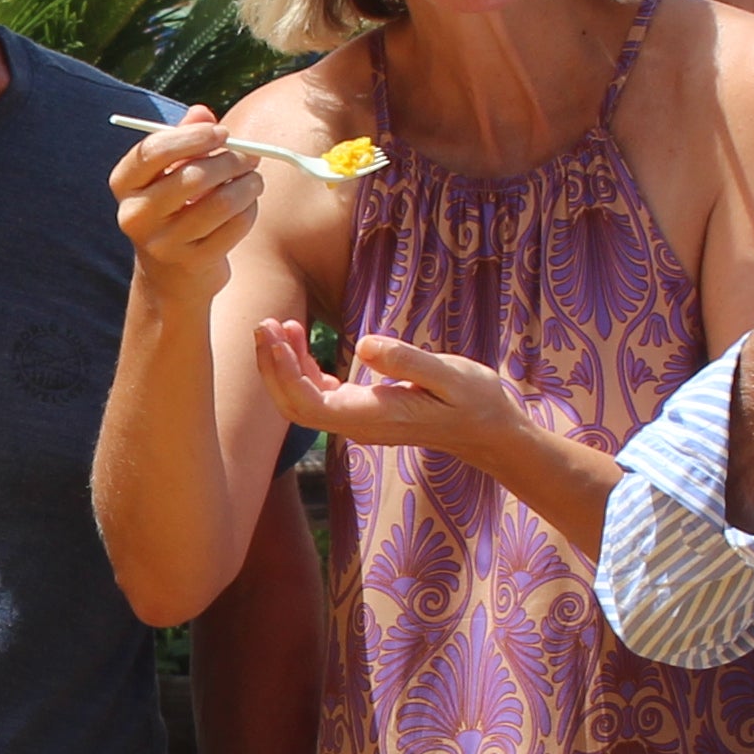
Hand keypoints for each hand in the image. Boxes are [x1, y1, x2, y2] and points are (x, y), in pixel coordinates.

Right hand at [110, 112, 260, 285]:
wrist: (170, 274)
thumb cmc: (173, 208)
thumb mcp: (169, 172)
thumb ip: (184, 138)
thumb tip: (202, 113)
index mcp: (125, 184)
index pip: (153, 151)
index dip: (193, 137)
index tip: (222, 131)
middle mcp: (135, 215)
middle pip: (192, 177)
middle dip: (230, 160)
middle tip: (249, 156)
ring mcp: (162, 243)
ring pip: (219, 203)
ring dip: (247, 185)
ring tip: (255, 179)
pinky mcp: (191, 263)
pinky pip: (234, 227)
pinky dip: (249, 210)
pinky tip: (248, 205)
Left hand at [261, 319, 533, 461]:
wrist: (490, 430)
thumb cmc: (474, 401)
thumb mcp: (450, 375)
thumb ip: (407, 362)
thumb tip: (364, 345)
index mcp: (373, 417)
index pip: (309, 405)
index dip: (283, 373)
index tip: (273, 334)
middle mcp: (357, 425)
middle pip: (295, 407)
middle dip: (272, 367)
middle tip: (263, 323)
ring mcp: (357, 421)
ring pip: (302, 401)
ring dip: (283, 366)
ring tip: (277, 324)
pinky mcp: (361, 410)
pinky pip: (318, 394)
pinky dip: (302, 367)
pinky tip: (298, 339)